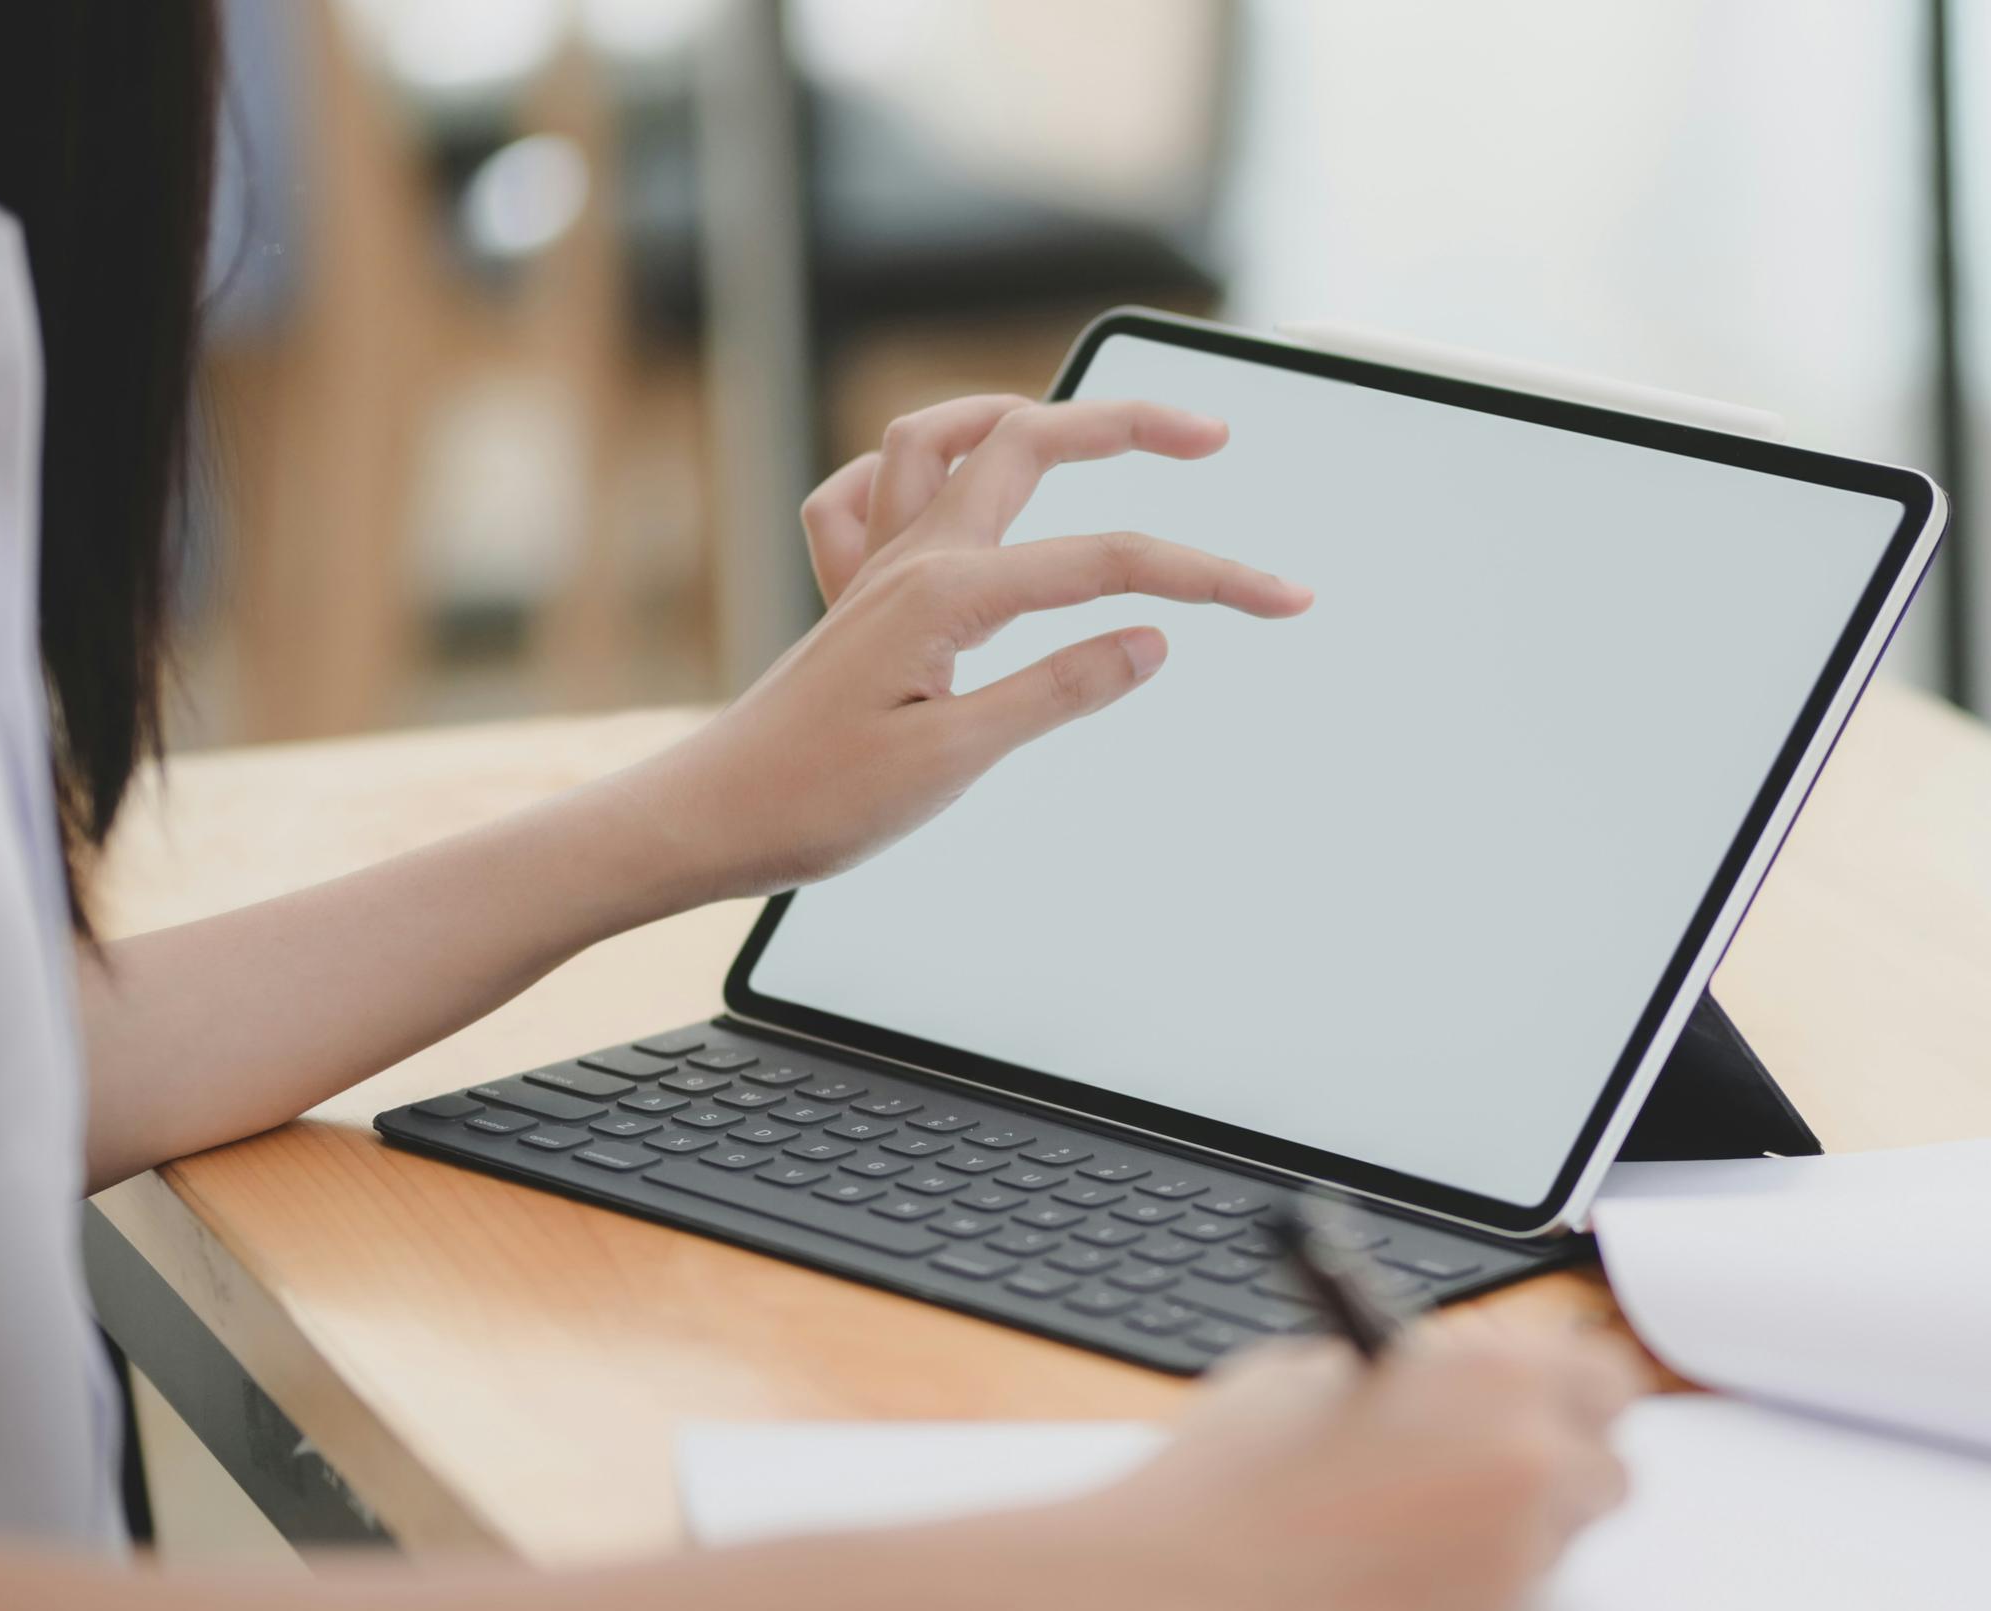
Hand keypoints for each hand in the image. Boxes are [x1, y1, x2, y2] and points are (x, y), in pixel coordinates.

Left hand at [605, 395, 1310, 904]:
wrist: (707, 818)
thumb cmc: (816, 800)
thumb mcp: (955, 759)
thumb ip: (1057, 690)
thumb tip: (1150, 641)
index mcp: (948, 594)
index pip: (1111, 566)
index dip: (1209, 576)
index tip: (1284, 599)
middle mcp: (911, 559)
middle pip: (1027, 441)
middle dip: (1123, 423)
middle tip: (1206, 432)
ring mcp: (875, 569)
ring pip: (940, 439)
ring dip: (1013, 412)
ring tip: (1079, 426)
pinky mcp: (852, 599)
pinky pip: (866, 494)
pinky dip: (907, 472)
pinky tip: (941, 491)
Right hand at [1050, 1323, 1641, 1610]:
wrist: (1164, 1592)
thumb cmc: (1220, 1477)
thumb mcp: (1317, 1369)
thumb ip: (1416, 1374)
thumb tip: (1453, 1384)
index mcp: (1495, 1373)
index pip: (1603, 1377)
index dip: (1567, 1395)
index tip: (1545, 1408)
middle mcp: (1527, 1459)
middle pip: (1608, 1467)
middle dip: (1559, 1470)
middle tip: (1496, 1479)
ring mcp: (1515, 1558)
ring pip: (1563, 1544)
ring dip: (1517, 1537)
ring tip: (1415, 1537)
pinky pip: (1512, 1609)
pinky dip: (1469, 1599)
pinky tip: (1390, 1587)